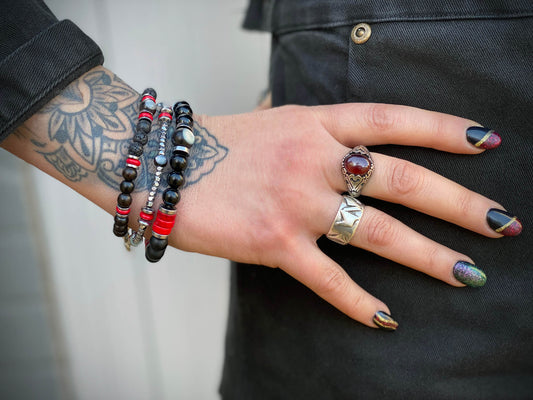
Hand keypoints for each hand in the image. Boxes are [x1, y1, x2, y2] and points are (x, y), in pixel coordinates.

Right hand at [172, 103, 519, 328]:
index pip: (393, 120)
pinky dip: (358, 302)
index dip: (442, 128)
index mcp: (316, 124)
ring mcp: (296, 202)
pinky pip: (328, 277)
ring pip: (379, 232)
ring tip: (468, 274)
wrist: (163, 168)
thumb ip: (318, 134)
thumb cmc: (221, 147)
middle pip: (403, 179)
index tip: (484, 143)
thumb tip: (353, 144)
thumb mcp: (277, 124)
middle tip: (501, 222)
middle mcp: (313, 160)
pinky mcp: (274, 243)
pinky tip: (386, 319)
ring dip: (429, 255)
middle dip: (458, 202)